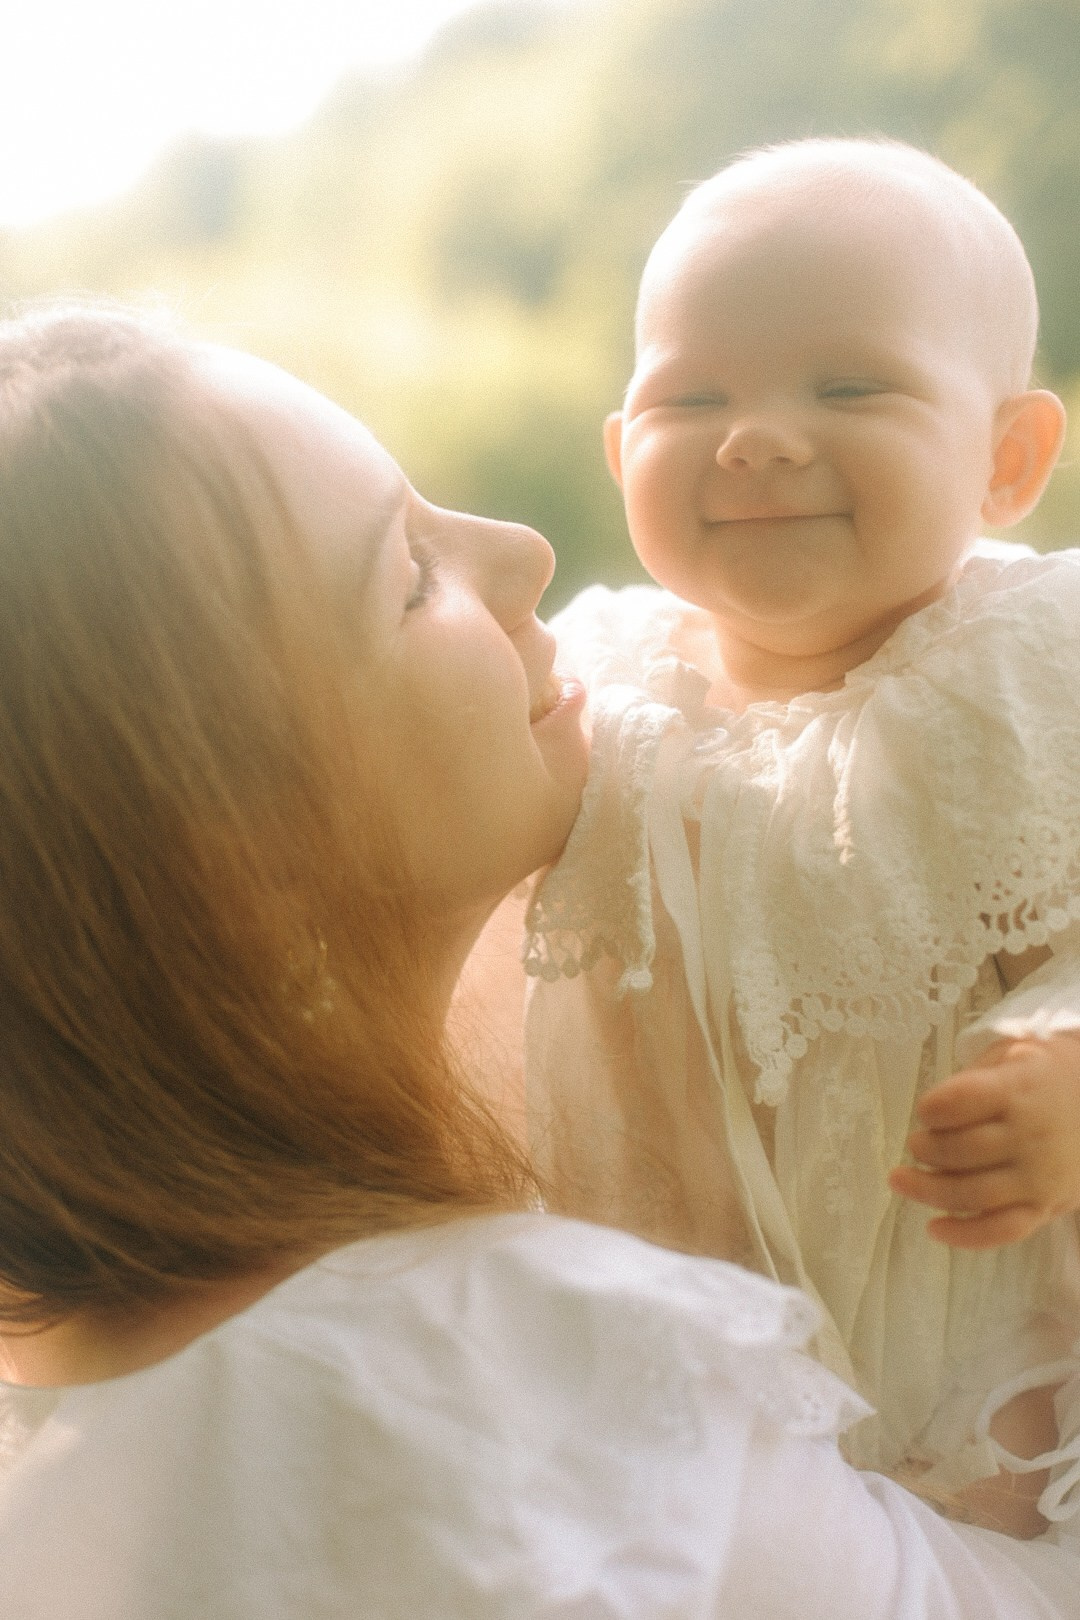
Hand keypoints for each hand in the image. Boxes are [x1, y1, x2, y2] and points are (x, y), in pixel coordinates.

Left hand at [888, 1033, 1079, 1248]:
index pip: (962, 1101)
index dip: (933, 1108)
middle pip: (961, 1150)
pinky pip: (1003, 1229)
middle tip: (914, 1144)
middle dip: (925, 1149)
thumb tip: (935, 1110)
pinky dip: (965, 1235)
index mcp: (1021, 1089)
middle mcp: (1031, 1135)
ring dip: (928, 1189)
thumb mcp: (1016, 1052)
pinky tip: (933, 1229)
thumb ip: (976, 1076)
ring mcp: (1040, 1176)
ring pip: (974, 1193)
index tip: (925, 1111)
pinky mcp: (1046, 1207)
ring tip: (900, 1179)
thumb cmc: (1048, 1075)